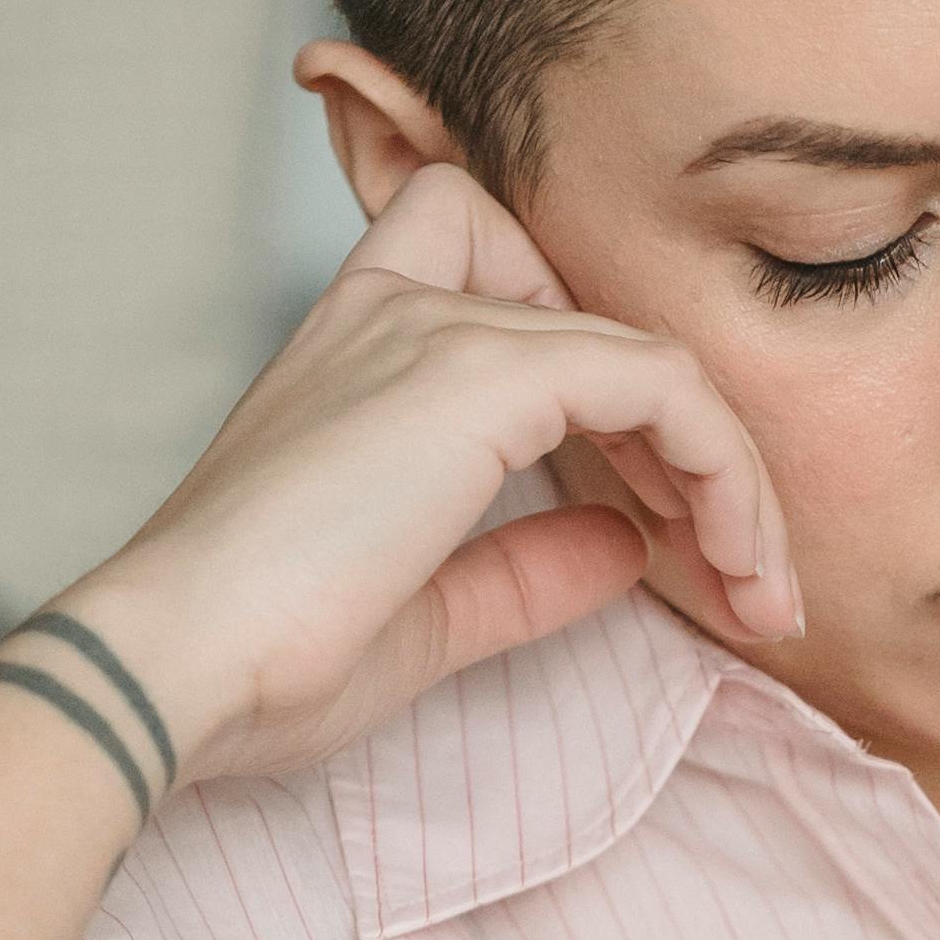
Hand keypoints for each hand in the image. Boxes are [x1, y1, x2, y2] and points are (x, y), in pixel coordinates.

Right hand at [50, 162, 797, 787]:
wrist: (177, 664)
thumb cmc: (265, 655)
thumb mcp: (429, 612)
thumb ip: (528, 568)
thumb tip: (626, 543)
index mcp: (361, 348)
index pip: (508, 275)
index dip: (604, 374)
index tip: (658, 517)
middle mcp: (400, 313)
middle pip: (604, 325)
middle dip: (696, 450)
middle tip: (744, 575)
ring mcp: (441, 332)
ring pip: (652, 361)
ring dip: (731, 478)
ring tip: (762, 590)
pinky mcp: (482, 373)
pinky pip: (661, 384)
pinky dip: (722, 470)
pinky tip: (730, 561)